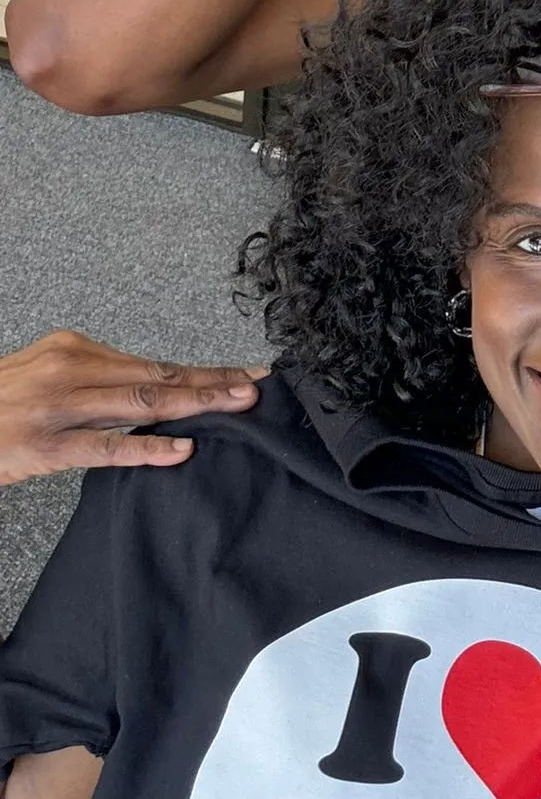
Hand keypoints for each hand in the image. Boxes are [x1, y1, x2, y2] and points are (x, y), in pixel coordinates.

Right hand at [0, 331, 263, 484]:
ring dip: (194, 405)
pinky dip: (146, 448)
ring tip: (235, 407)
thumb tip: (159, 389)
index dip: (206, 370)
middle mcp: (69, 370)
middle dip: (213, 384)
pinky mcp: (45, 445)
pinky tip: (180, 450)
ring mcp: (57, 408)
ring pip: (139, 404)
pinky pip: (104, 446)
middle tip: (257, 388)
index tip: (247, 372)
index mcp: (74, 349)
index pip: (154, 362)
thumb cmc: (0, 402)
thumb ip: (98, 378)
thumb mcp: (47, 374)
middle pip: (157, 377)